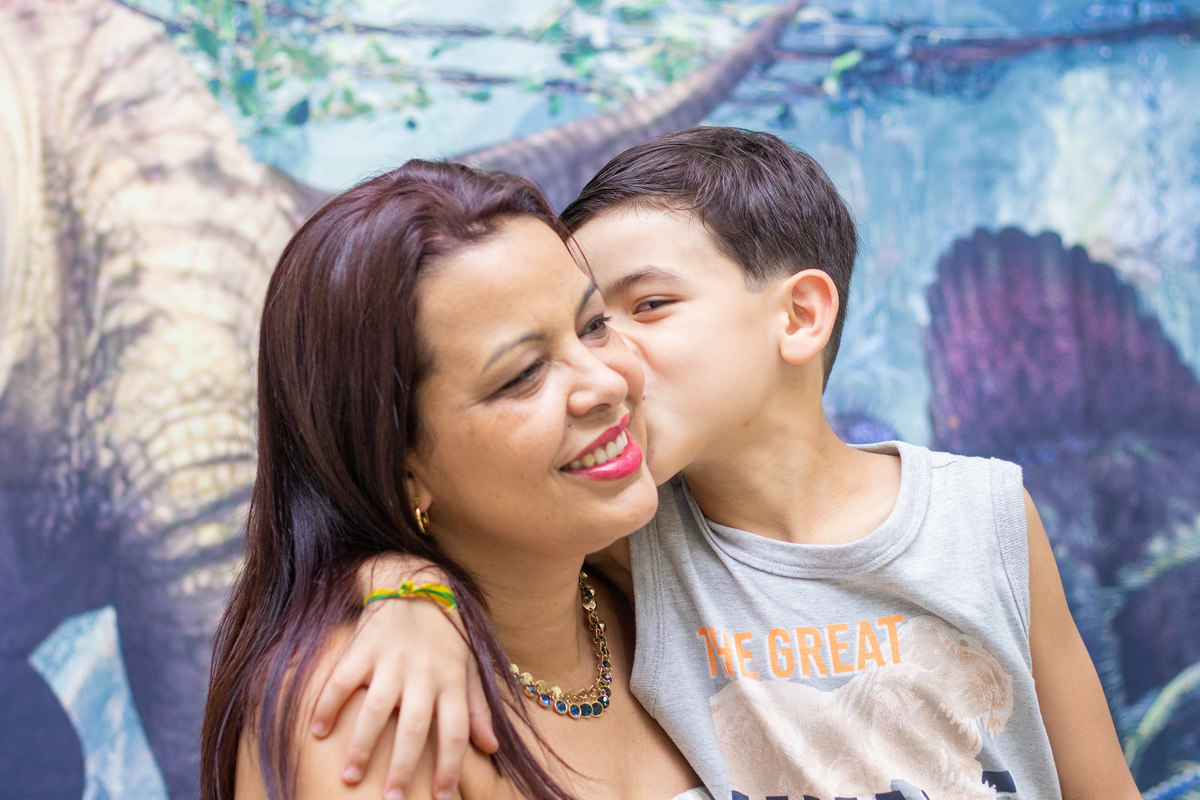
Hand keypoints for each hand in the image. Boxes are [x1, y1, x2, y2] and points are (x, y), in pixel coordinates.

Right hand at [310, 560, 496, 799]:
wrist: (416, 583)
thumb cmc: (446, 634)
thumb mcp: (468, 666)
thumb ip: (477, 707)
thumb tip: (492, 746)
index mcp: (452, 681)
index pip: (455, 732)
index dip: (448, 767)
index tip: (439, 798)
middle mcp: (423, 673)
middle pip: (415, 727)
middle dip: (403, 767)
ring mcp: (392, 659)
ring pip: (377, 708)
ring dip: (362, 745)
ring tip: (350, 778)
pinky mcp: (364, 646)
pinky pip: (343, 679)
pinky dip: (328, 705)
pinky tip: (317, 732)